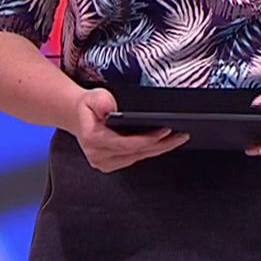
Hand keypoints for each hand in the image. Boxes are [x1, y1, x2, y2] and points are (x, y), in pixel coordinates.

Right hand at [68, 87, 188, 171]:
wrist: (79, 116)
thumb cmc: (89, 106)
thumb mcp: (94, 96)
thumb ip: (101, 101)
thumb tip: (110, 110)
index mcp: (93, 139)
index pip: (127, 144)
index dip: (149, 139)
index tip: (166, 131)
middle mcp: (97, 155)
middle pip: (136, 153)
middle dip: (161, 145)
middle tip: (181, 136)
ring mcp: (103, 162)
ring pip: (138, 158)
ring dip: (159, 149)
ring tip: (177, 139)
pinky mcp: (109, 165)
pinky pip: (134, 159)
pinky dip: (150, 151)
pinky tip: (163, 144)